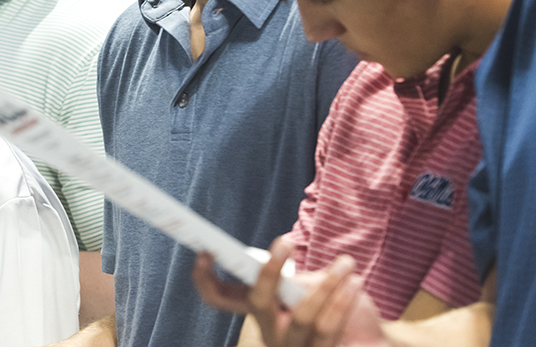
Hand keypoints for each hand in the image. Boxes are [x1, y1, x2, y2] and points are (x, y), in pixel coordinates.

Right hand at [193, 237, 387, 346]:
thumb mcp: (308, 287)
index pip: (219, 297)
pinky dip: (342, 301)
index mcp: (260, 310)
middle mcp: (270, 333)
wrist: (371, 342)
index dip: (205, 278)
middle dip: (271, 271)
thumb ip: (290, 278)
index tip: (206, 251)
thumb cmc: (334, 310)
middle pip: (258, 302)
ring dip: (328, 284)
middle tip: (287, 240)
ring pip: (302, 316)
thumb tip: (280, 252)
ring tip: (347, 263)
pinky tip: (355, 283)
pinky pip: (327, 328)